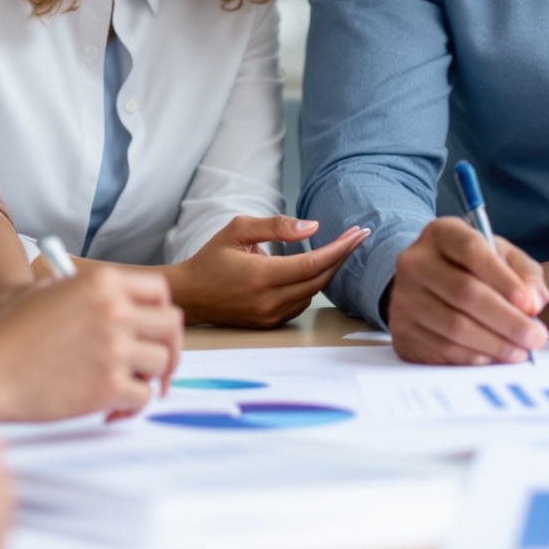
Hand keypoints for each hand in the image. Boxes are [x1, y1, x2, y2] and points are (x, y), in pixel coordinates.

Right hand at [0, 265, 183, 420]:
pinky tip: (110, 411)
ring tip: (124, 389)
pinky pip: (142, 399)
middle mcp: (114, 311)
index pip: (160, 291)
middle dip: (169, 349)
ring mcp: (114, 348)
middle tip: (159, 368)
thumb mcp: (38, 292)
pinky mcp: (108, 386)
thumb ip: (74, 291)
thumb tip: (101, 301)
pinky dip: (130, 408)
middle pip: (171, 327)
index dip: (161, 313)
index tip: (156, 331)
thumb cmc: (4, 335)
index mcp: (102, 283)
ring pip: (161, 365)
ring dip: (147, 380)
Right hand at [164, 216, 367, 327]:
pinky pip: (301, 302)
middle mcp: (268, 301)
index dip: (340, 248)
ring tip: (335, 248)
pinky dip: (310, 284)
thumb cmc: (211, 259)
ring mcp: (270, 316)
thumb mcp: (238, 230)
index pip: (313, 263)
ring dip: (327, 270)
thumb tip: (313, 227)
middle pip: (320, 279)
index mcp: (260, 276)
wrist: (190, 295)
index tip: (358, 233)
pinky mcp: (270, 323)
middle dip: (342, 256)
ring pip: (313, 291)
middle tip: (357, 236)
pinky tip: (310, 268)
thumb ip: (276, 226)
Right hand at [385, 217, 548, 365]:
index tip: (529, 304)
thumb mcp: (500, 257)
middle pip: (465, 292)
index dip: (503, 279)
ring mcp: (404, 297)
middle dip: (507, 320)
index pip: (472, 250)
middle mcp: (415, 262)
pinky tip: (493, 356)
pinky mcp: (401, 330)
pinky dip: (473, 357)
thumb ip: (525, 273)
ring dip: (494, 344)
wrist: (422, 283)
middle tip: (535, 337)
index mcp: (441, 234)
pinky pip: (442, 349)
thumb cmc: (469, 268)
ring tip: (521, 351)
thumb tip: (535, 301)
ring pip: (455, 326)